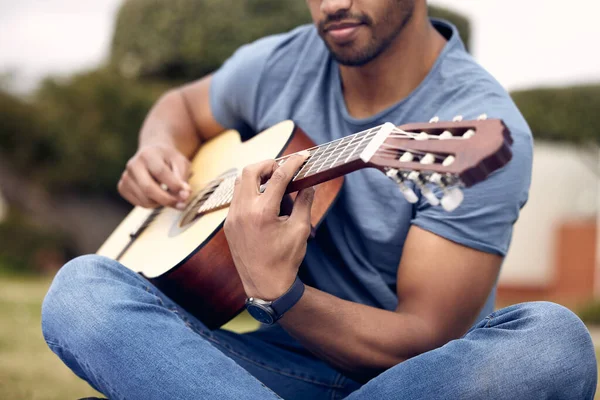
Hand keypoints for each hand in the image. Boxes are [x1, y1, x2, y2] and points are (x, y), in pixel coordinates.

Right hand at [118, 144, 190, 208]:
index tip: (186, 193)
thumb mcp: (180, 163)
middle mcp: (133, 164)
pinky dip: (153, 204)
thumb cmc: (169, 159)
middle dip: (167, 200)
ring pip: (145, 200)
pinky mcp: (122, 187)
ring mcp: (126, 177)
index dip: (174, 185)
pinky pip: (140, 203)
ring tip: (172, 197)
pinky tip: (158, 196)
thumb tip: (185, 195)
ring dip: (162, 203)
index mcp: (148, 154)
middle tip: (182, 204)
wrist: (152, 154)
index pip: (160, 172)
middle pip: (148, 188)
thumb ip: (183, 178)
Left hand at [224, 152, 314, 299]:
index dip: (293, 162)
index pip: (278, 177)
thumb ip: (305, 202)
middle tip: (283, 169)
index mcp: (263, 212)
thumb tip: (310, 184)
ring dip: (256, 177)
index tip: (303, 156)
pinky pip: (236, 198)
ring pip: (240, 183)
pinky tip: (264, 201)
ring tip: (274, 183)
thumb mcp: (300, 230)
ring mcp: (232, 218)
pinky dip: (250, 192)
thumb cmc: (285, 260)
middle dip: (268, 165)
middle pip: (251, 171)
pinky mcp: (228, 225)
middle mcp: (243, 211)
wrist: (265, 286)